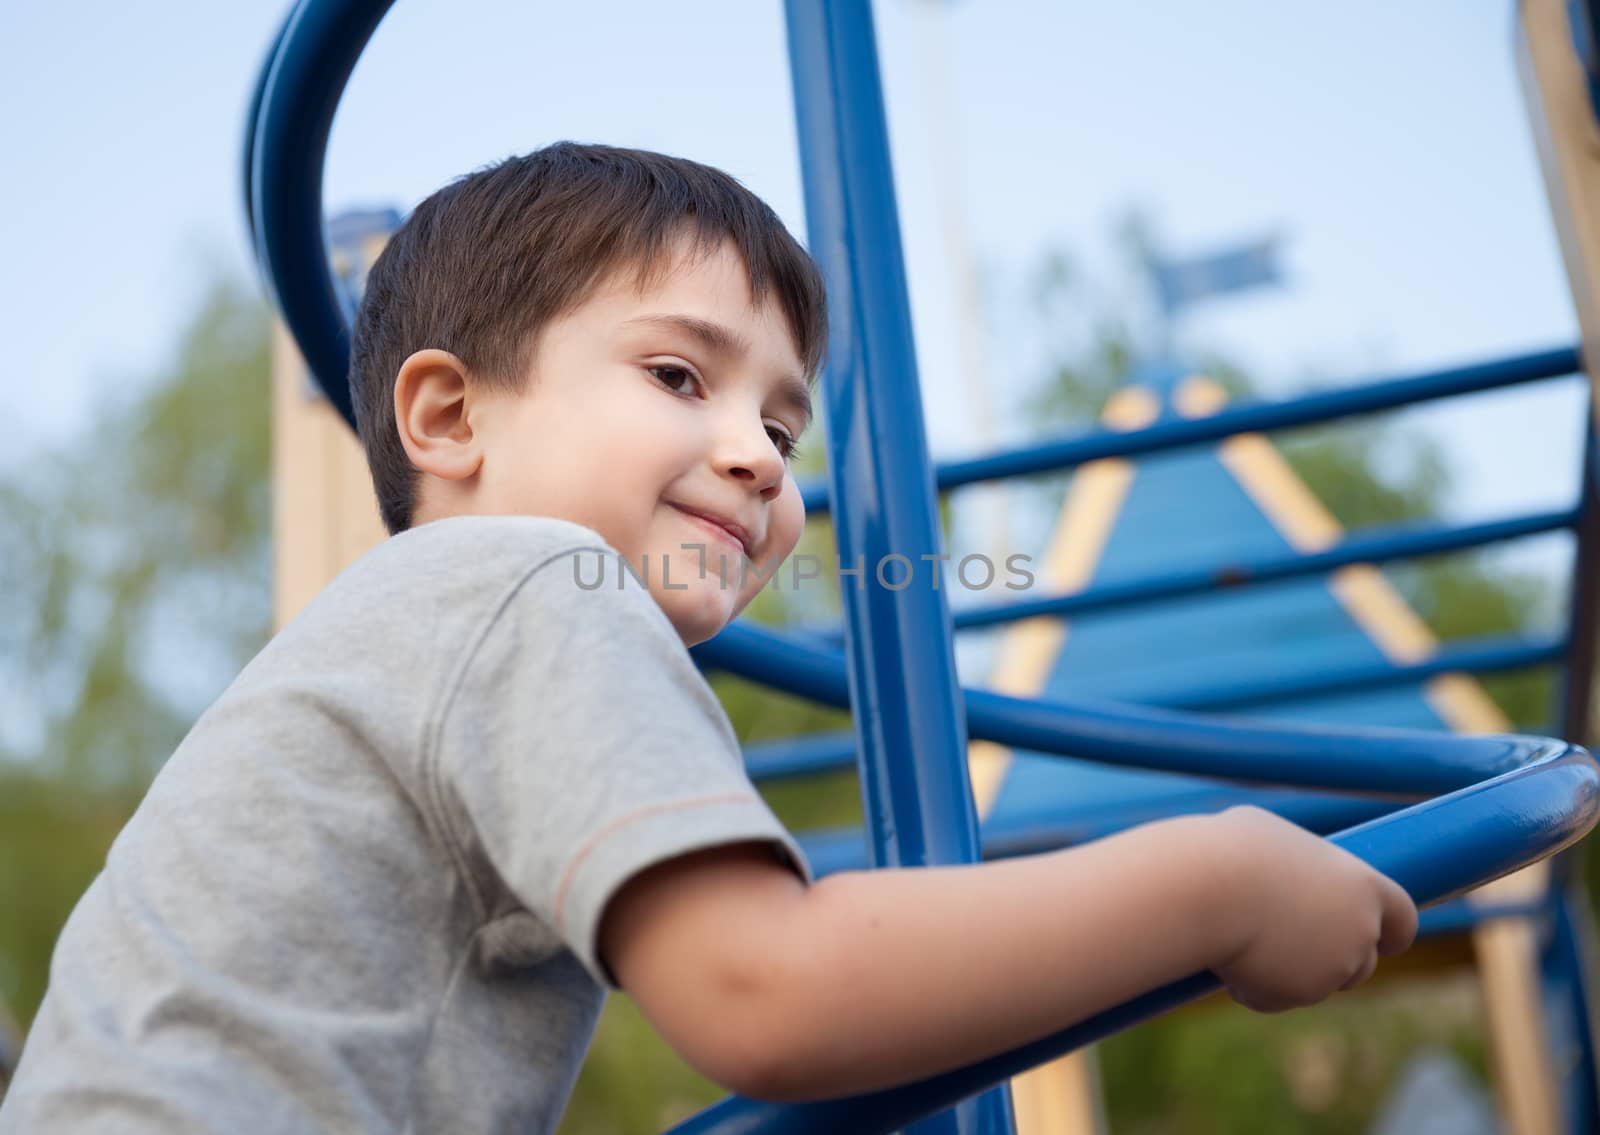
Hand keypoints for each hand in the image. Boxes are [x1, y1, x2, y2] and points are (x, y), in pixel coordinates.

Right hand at [1206, 806, 1417, 1011]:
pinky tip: (1228, 958)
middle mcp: (1358, 932)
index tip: (1384, 940)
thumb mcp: (1272, 840)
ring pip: (1315, 982)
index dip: (1392, 931)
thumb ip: (1299, 867)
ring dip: (1288, 970)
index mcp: (1363, 886)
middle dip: (1331, 960)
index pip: (1403, 918)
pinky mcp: (1296, 994)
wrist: (1204, 889)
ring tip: (1243, 937)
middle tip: (1289, 941)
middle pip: (1362, 963)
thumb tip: (1284, 872)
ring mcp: (1331, 969)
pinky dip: (1254, 986)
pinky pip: (1276, 996)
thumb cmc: (1232, 850)